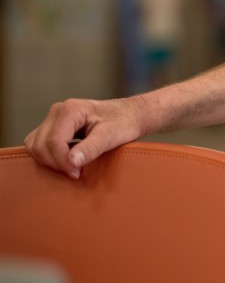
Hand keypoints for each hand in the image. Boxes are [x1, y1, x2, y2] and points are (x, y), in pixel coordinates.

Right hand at [23, 97, 150, 178]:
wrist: (131, 115)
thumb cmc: (124, 123)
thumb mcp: (111, 136)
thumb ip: (91, 148)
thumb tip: (72, 162)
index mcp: (71, 110)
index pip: (53, 141)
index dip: (62, 161)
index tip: (76, 173)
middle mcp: (58, 110)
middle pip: (40, 144)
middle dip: (55, 162)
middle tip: (75, 172)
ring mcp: (54, 117)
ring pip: (35, 144)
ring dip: (49, 160)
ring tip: (71, 166)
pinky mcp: (54, 125)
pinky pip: (40, 143)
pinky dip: (48, 154)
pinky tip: (67, 159)